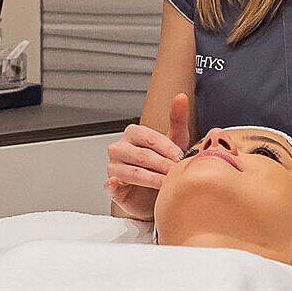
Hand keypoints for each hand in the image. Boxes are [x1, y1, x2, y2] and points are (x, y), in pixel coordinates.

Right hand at [105, 92, 189, 221]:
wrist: (156, 193)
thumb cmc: (163, 165)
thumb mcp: (174, 142)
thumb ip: (177, 120)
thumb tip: (181, 97)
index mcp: (133, 134)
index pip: (149, 137)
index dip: (166, 148)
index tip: (180, 157)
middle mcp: (120, 148)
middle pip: (142, 156)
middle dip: (162, 165)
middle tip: (177, 173)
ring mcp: (114, 167)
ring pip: (132, 172)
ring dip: (150, 179)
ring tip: (166, 185)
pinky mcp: (112, 187)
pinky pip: (111, 186)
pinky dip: (112, 185)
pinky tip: (115, 183)